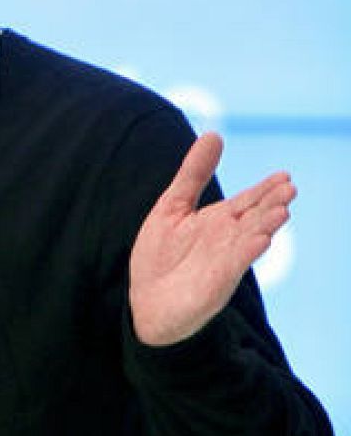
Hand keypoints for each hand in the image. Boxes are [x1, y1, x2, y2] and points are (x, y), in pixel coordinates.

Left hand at [129, 132, 294, 346]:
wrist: (146, 301)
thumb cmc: (161, 255)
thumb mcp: (172, 206)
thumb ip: (192, 174)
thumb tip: (213, 134)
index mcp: (218, 221)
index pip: (247, 201)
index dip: (265, 189)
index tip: (284, 176)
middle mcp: (226, 239)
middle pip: (254, 218)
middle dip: (271, 204)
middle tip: (289, 188)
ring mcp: (223, 261)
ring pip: (249, 240)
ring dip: (265, 227)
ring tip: (281, 212)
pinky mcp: (215, 282)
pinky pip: (233, 265)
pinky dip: (246, 252)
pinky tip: (259, 239)